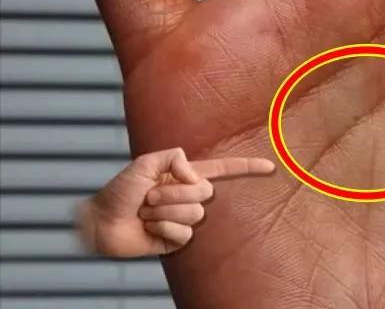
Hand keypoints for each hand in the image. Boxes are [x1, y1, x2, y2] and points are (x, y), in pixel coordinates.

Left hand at [77, 147, 274, 257]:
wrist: (101, 222)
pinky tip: (149, 227)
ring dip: (164, 210)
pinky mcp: (177, 240)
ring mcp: (184, 219)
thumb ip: (174, 157)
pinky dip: (162, 228)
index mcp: (186, 175)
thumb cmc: (120, 190)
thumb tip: (194, 177)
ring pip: (194, 213)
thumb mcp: (145, 162)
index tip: (270, 166)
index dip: (247, 167)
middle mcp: (189, 196)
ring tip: (146, 211)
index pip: (223, 169)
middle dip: (174, 192)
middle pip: (206, 192)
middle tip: (150, 195)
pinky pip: (184, 233)